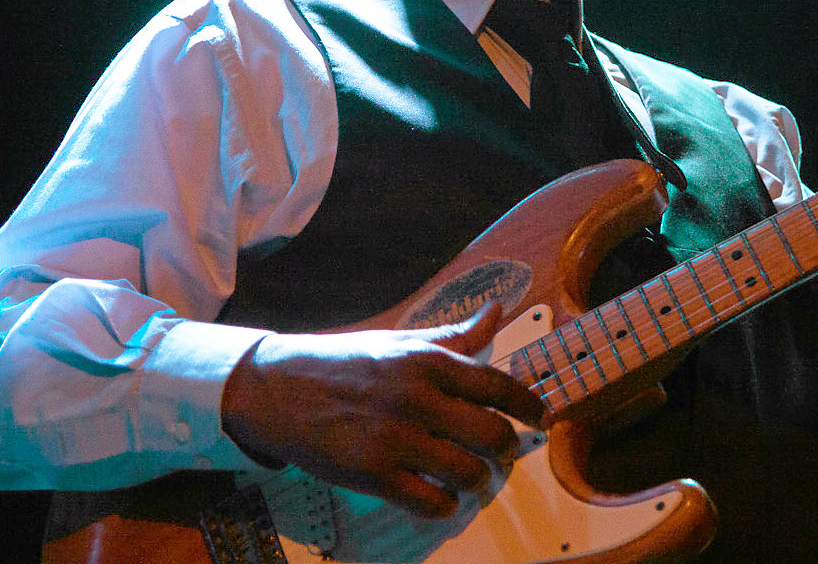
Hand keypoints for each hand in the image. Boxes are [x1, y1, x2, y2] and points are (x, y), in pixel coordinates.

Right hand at [221, 303, 545, 517]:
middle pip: (492, 434)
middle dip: (508, 450)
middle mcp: (417, 396)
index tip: (541, 417)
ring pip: (468, 471)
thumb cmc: (344, 363)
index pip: (498, 385)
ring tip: (475, 479)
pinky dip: (445, 505)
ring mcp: (395, 436)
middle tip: (505, 454)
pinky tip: (442, 498)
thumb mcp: (401, 342)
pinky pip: (430, 501)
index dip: (529, 405)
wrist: (276, 388)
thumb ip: (453, 336)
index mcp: (428, 360)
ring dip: (480, 481)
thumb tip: (496, 312)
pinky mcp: (371, 472)